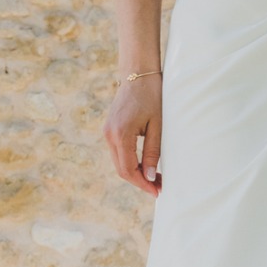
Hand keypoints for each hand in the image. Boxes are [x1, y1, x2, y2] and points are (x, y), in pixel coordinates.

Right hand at [103, 75, 163, 194]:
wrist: (138, 74)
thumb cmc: (152, 97)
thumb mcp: (158, 126)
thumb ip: (153, 152)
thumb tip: (151, 177)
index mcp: (120, 134)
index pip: (128, 169)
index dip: (143, 184)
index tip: (158, 192)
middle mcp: (109, 135)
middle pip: (122, 170)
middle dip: (140, 182)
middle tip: (159, 187)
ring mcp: (107, 132)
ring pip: (119, 163)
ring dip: (136, 173)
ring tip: (156, 179)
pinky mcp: (110, 129)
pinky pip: (119, 153)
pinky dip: (131, 163)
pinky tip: (147, 166)